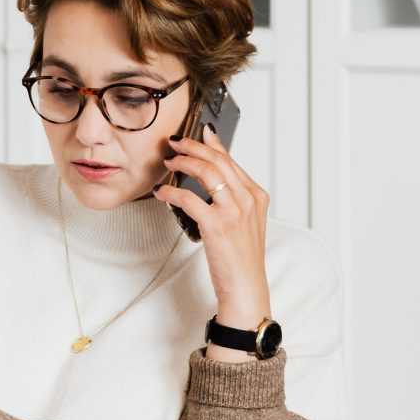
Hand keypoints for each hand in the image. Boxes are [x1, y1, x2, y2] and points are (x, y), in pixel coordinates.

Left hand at [154, 126, 271, 355]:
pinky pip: (189, 198)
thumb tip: (210, 181)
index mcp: (257, 195)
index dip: (212, 144)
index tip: (199, 133)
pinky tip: (162, 192)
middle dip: (193, 146)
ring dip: (183, 162)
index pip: (232, 160)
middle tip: (175, 143)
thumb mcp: (244, 223)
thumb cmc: (241, 258)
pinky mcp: (217, 225)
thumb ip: (232, 200)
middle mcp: (248, 199)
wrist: (246, 286)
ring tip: (168, 162)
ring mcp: (234, 211)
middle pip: (218, 160)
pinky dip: (172, 192)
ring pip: (206, 172)